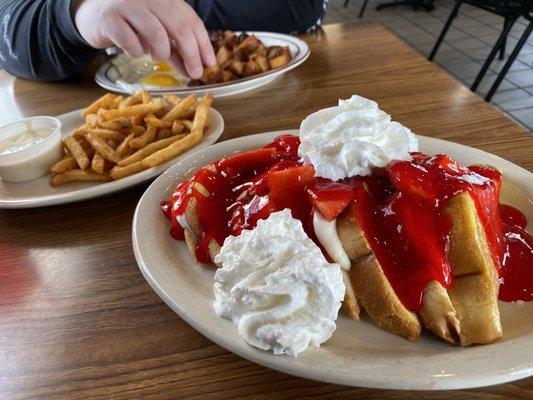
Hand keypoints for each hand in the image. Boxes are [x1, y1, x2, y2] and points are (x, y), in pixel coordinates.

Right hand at [73, 0, 215, 78]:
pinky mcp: (109, 18)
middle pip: (179, 27)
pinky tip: (135, 51)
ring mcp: (128, 4)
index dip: (203, 43)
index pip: (191, 20)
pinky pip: (132, 43)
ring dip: (162, 52)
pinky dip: (137, 52)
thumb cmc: (130, 25)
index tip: (210, 64)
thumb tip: (195, 70)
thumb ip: (176, 49)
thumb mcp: (157, 35)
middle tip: (195, 73)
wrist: (92, 15)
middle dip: (191, 54)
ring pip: (157, 35)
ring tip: (157, 55)